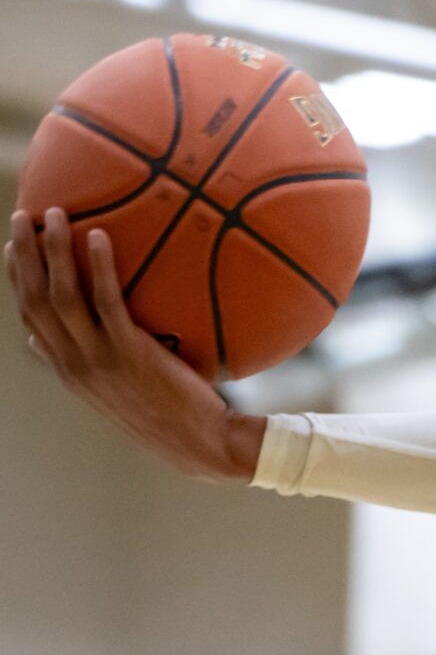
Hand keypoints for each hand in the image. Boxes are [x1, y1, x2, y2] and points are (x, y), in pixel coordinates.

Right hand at [6, 208, 262, 481]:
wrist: (197, 441)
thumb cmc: (165, 410)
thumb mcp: (115, 386)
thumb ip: (85, 361)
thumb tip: (46, 341)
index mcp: (68, 369)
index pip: (29, 318)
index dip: (16, 281)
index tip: (10, 248)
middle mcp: (72, 363)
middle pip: (33, 301)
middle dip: (22, 256)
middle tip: (22, 216)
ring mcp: (97, 358)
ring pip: (60, 297)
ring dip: (52, 251)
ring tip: (54, 213)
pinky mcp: (128, 352)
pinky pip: (107, 300)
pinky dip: (98, 266)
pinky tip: (99, 235)